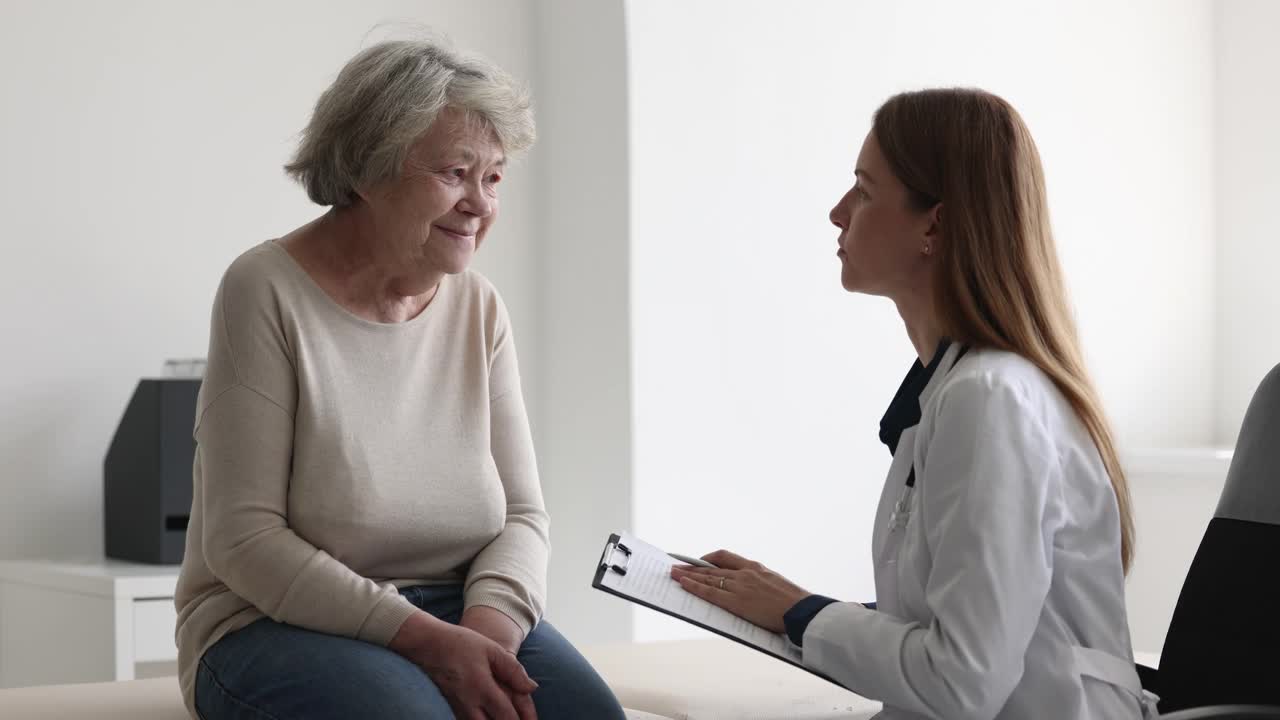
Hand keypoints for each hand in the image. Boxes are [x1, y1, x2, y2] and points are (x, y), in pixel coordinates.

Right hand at [389, 611, 537, 719]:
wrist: (428, 644)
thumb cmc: (461, 643)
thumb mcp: (491, 650)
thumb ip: (513, 670)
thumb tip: (532, 688)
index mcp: (482, 688)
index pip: (507, 715)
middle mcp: (469, 703)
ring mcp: (458, 708)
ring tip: (506, 717)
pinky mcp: (451, 707)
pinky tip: (489, 715)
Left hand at [670, 549, 810, 632]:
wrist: (802, 610)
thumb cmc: (794, 603)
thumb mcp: (776, 585)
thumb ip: (760, 584)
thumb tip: (751, 591)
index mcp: (755, 567)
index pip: (725, 556)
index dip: (707, 559)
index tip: (697, 561)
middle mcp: (745, 573)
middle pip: (711, 567)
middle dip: (691, 567)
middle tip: (675, 566)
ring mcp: (740, 586)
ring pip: (707, 577)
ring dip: (687, 575)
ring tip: (672, 574)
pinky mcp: (736, 602)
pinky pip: (710, 592)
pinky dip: (694, 587)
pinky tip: (683, 584)